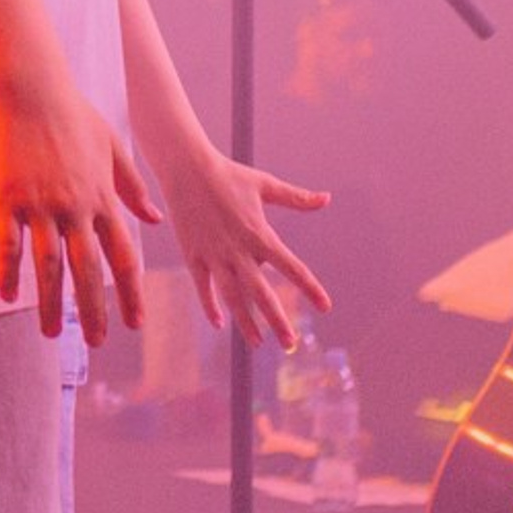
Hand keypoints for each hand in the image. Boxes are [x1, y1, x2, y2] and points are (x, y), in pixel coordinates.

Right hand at [0, 68, 158, 345]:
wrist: (31, 88)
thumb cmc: (73, 114)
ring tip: (50, 333)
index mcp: (103, 198)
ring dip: (51, 304)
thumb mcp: (113, 147)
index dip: (129, 293)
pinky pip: (9, 245)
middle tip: (96, 341)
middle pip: (88, 271)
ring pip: (49, 267)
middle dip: (94, 310)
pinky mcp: (8, 199)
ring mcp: (41, 206)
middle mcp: (76, 208)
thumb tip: (157, 219)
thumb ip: (133, 186)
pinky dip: (9, 273)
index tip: (134, 323)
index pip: (123, 257)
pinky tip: (7, 297)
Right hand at [156, 144, 330, 352]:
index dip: (309, 287)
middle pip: (261, 293)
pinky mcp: (193, 255)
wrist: (186, 168)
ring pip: (232, 296)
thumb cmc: (229, 175)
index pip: (291, 267)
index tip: (325, 306)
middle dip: (277, 321)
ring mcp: (214, 254)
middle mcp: (238, 249)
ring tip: (259, 342)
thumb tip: (326, 198)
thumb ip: (296, 198)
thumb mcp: (265, 184)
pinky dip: (210, 305)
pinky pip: (203, 287)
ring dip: (246, 322)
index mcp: (260, 233)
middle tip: (290, 344)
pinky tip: (219, 323)